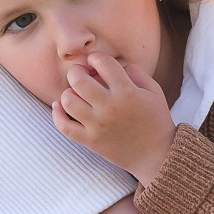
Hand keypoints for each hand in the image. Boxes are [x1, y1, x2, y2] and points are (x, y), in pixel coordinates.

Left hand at [54, 52, 176, 181]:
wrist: (156, 155)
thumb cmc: (156, 120)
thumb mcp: (154, 91)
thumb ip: (135, 72)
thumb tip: (114, 64)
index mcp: (127, 92)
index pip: (102, 63)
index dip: (96, 57)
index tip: (97, 62)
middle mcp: (109, 107)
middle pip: (79, 80)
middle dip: (76, 70)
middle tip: (81, 73)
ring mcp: (97, 125)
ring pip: (68, 101)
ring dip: (69, 91)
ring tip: (77, 92)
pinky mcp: (89, 141)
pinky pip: (64, 126)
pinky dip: (57, 114)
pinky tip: (60, 105)